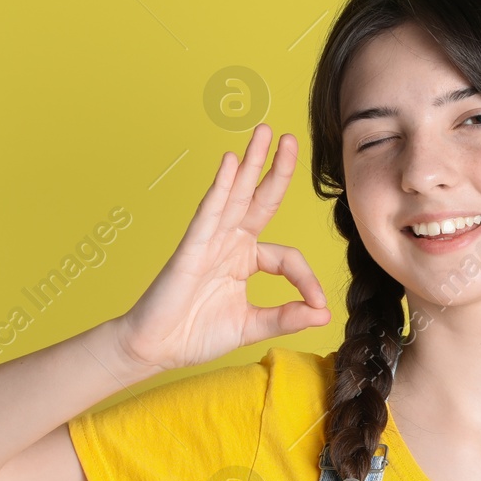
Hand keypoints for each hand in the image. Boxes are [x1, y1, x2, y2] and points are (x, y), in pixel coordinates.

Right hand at [114, 124, 330, 373]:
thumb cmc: (196, 333)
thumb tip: (324, 313)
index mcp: (246, 260)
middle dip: (276, 169)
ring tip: (264, 133)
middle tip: (290, 139)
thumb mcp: (252, 326)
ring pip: (236, 196)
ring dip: (251, 163)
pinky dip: (221, 187)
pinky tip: (231, 162)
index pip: (287, 257)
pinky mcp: (191, 247)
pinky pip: (209, 212)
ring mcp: (210, 241)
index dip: (306, 279)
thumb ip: (286, 318)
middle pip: (260, 200)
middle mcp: (230, 243)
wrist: (156, 348)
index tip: (317, 304)